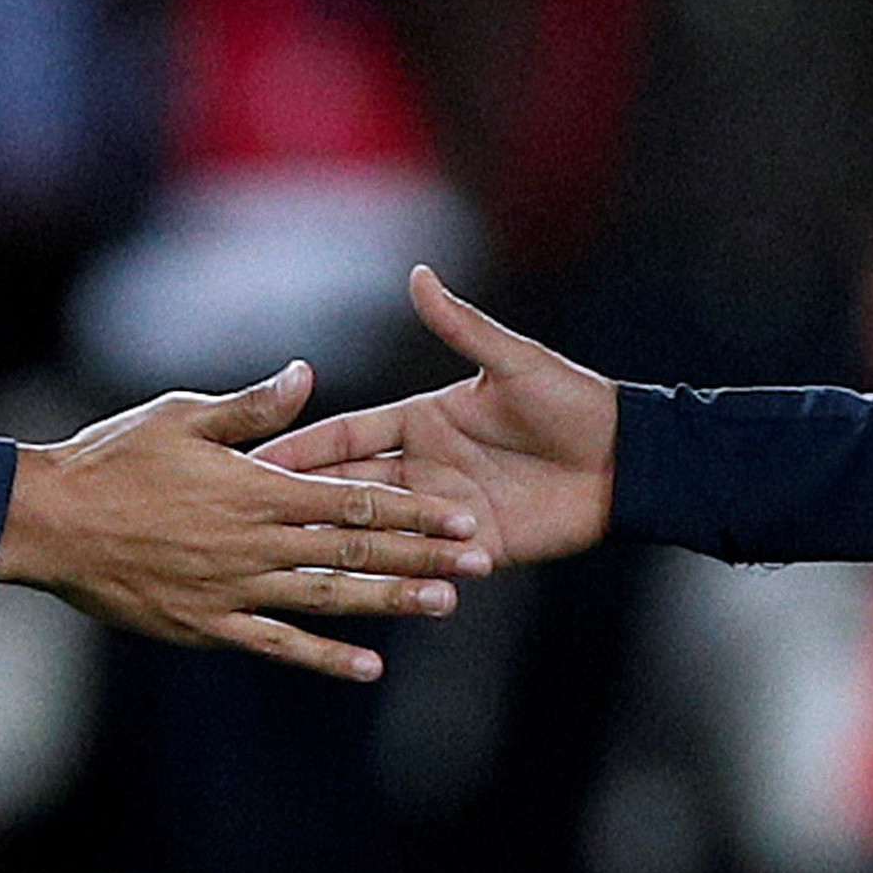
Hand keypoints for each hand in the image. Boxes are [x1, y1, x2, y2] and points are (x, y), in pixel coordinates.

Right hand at [0, 361, 489, 680]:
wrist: (50, 522)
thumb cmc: (111, 456)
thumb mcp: (180, 413)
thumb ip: (251, 405)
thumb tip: (306, 375)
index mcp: (256, 486)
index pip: (353, 498)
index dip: (413, 507)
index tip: (461, 514)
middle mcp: (255, 541)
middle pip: (355, 549)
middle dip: (422, 555)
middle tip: (481, 562)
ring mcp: (234, 588)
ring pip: (328, 598)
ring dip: (388, 602)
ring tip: (443, 606)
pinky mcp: (208, 626)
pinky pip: (277, 643)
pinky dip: (323, 656)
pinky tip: (367, 667)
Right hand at [258, 267, 618, 571]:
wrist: (627, 460)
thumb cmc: (571, 401)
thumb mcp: (513, 363)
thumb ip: (462, 326)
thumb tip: (417, 275)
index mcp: (422, 419)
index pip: (346, 434)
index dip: (301, 446)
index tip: (252, 456)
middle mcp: (425, 467)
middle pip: (350, 489)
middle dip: (302, 503)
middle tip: (245, 522)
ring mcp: (446, 511)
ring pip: (381, 534)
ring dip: (344, 548)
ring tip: (290, 567)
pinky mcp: (475, 549)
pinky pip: (428, 567)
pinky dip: (400, 581)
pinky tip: (362, 597)